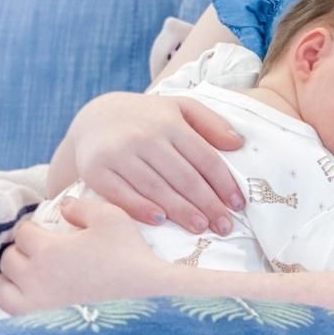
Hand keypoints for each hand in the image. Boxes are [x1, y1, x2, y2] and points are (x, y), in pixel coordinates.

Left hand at [0, 198, 169, 314]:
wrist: (145, 295)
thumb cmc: (128, 255)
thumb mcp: (110, 217)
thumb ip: (80, 206)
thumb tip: (61, 206)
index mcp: (48, 250)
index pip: (23, 233)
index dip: (35, 226)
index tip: (47, 228)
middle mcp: (35, 278)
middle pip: (8, 258)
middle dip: (22, 249)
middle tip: (42, 248)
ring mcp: (35, 305)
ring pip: (2, 287)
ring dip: (12, 275)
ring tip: (31, 271)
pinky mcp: (41, 324)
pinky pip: (10, 311)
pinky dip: (14, 299)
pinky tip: (33, 293)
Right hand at [67, 92, 244, 234]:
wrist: (94, 118)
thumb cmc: (148, 118)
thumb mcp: (180, 107)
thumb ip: (211, 122)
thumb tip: (239, 143)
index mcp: (170, 122)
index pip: (205, 157)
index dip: (224, 183)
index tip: (238, 205)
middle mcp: (144, 137)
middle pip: (184, 176)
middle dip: (208, 204)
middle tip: (225, 226)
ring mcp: (119, 154)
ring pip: (156, 188)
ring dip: (181, 211)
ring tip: (201, 227)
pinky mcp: (95, 170)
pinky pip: (121, 194)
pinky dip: (141, 209)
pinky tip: (161, 221)